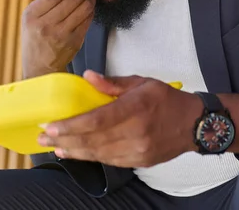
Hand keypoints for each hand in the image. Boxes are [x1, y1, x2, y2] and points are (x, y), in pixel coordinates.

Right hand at [21, 0, 96, 77]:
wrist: (39, 67)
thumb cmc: (35, 36)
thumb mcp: (33, 16)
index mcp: (32, 15)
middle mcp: (45, 25)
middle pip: (72, 0)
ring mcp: (61, 35)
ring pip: (83, 9)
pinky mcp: (74, 43)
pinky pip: (88, 21)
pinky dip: (90, 11)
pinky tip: (89, 7)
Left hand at [38, 70, 202, 167]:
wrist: (194, 124)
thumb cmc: (167, 100)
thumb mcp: (142, 82)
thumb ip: (113, 83)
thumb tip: (88, 77)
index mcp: (136, 108)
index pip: (96, 121)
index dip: (70, 126)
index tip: (50, 125)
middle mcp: (136, 132)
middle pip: (92, 140)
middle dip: (64, 140)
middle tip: (43, 136)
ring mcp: (138, 150)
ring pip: (97, 154)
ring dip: (72, 151)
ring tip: (54, 146)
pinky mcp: (139, 162)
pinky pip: (108, 161)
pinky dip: (90, 157)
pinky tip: (75, 152)